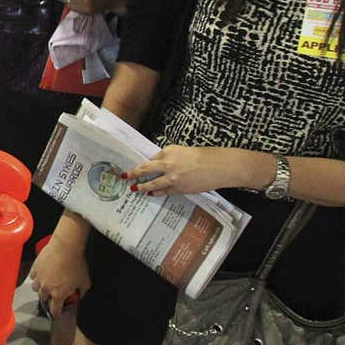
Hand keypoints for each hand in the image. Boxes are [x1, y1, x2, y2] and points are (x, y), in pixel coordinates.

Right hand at [29, 235, 89, 316]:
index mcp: (59, 294)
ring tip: (47, 282)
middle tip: (54, 293)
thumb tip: (79, 294)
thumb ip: (82, 291)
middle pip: (43, 299)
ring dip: (41, 288)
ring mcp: (39, 278)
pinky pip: (33, 276)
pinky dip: (37, 276)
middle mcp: (46, 288)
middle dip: (49, 298)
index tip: (57, 312)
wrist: (66, 247)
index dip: (56, 312)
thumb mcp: (85, 281)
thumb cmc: (76, 264)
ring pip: (36, 288)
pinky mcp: (35, 268)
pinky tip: (43, 272)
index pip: (54, 310)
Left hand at [125, 146, 266, 196]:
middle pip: (145, 170)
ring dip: (142, 187)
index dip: (143, 164)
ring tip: (134, 189)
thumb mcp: (183, 150)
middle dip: (133, 174)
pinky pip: (165, 192)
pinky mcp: (181, 189)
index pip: (152, 159)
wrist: (220, 167)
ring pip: (153, 184)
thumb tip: (157, 163)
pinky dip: (157, 193)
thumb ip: (169, 156)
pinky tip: (151, 194)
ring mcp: (174, 178)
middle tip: (124, 177)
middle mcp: (168, 164)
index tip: (132, 167)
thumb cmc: (204, 156)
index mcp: (169, 152)